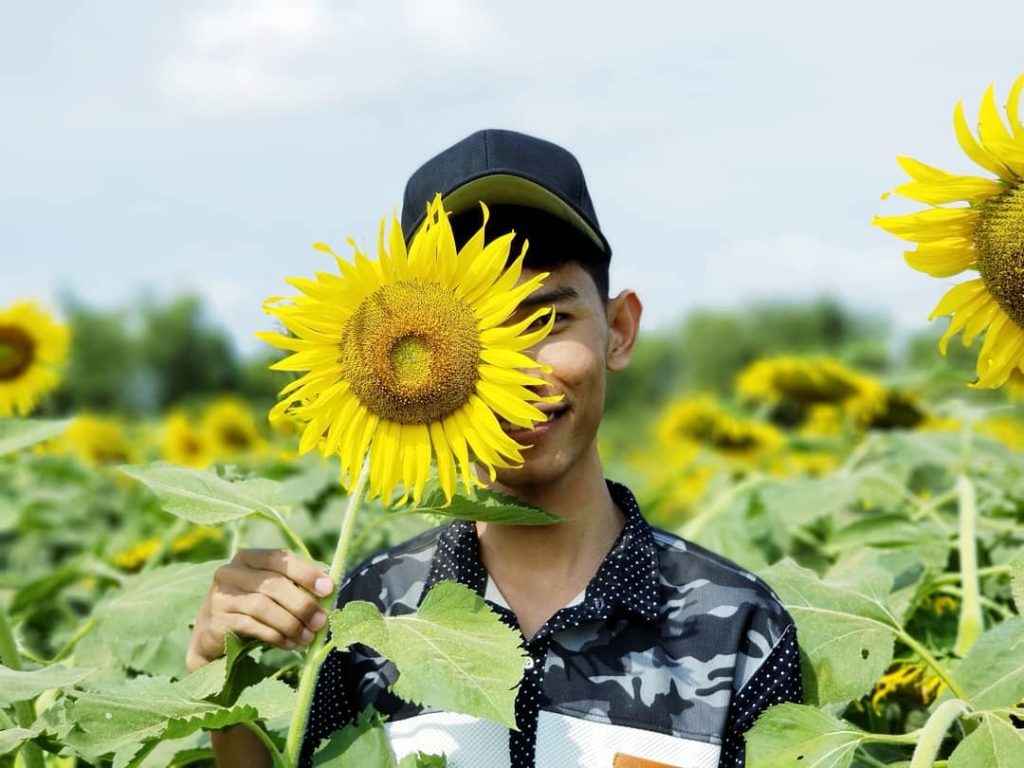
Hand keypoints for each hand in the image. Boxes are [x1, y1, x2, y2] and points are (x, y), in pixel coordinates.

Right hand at [186, 548, 333, 672]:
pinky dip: (275, 636)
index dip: (306, 572)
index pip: (280, 559)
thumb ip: (293, 587)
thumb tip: (328, 593)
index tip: (328, 588)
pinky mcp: (216, 621)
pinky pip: (252, 626)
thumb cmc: (249, 609)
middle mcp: (230, 572)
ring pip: (263, 607)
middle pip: (273, 584)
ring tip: (307, 637)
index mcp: (247, 558)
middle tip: (321, 621)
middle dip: (302, 603)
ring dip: (291, 623)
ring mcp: (220, 596)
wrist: (211, 636)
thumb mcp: (269, 592)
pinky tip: (290, 643)